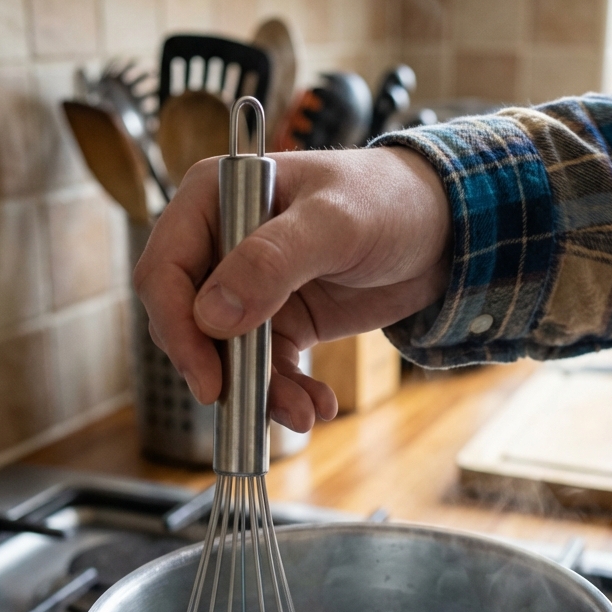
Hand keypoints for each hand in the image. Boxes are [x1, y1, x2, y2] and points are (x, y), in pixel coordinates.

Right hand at [133, 146, 451, 430]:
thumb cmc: (389, 200)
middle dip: (218, 369)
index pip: (165, 270)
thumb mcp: (333, 223)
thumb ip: (271, 261)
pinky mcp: (280, 322)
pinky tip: (317, 407)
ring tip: (303, 414)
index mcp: (214, 198)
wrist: (446, 228)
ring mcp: (248, 287)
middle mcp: (221, 244)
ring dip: (258, 392)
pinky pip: (266, 369)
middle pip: (187, 322)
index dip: (176, 327)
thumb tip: (211, 315)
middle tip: (247, 405)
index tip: (206, 377)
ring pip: (227, 356)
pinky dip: (286, 394)